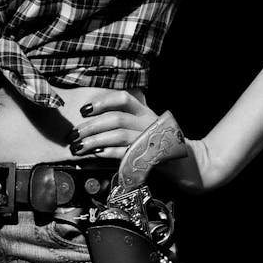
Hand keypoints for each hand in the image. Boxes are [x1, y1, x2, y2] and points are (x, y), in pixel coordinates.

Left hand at [73, 93, 218, 193]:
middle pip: (115, 119)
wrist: (188, 164)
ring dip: (95, 141)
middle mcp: (148, 122)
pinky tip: (96, 154)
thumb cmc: (161, 145)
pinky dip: (108, 153)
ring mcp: (151, 138)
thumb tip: (93, 124)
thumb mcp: (146, 127)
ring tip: (79, 147)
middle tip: (74, 134)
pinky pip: (125, 152)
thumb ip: (126, 122)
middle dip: (91, 126)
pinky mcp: (151, 155)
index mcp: (146, 112)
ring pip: (118, 135)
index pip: (123, 98)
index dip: (102, 102)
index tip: (84, 109)